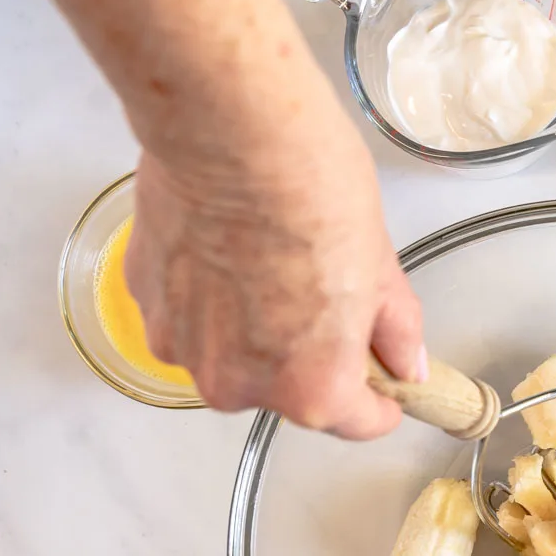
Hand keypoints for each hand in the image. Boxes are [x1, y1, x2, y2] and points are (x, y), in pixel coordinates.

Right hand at [125, 130, 424, 439]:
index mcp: (313, 389)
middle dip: (310, 355)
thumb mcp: (383, 270)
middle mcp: (241, 385)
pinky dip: (210, 297)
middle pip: (290, 391)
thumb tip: (407, 363)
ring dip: (254, 327)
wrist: (235, 132)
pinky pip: (192, 320)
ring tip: (271, 262)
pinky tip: (229, 249)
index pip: (360, 423)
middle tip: (323, 291)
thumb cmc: (311, 191)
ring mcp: (186, 349)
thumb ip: (395, 333)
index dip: (379, 397)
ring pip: (235, 356)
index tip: (382, 378)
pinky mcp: (148, 306)